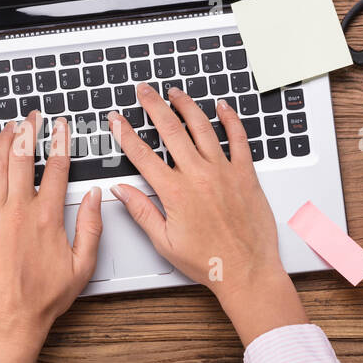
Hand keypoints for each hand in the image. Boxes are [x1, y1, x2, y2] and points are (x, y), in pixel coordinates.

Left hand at [0, 112, 102, 362]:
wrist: (12, 318)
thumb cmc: (46, 297)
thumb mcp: (83, 265)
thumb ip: (92, 228)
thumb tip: (97, 197)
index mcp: (48, 217)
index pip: (57, 169)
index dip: (61, 142)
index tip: (62, 126)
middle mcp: (20, 212)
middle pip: (23, 160)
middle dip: (28, 132)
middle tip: (31, 116)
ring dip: (1, 144)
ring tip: (7, 127)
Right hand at [108, 84, 307, 345]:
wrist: (246, 271)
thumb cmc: (209, 262)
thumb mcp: (164, 242)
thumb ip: (141, 211)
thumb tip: (121, 190)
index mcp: (174, 193)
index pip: (142, 154)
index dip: (125, 133)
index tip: (116, 119)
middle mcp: (198, 175)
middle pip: (170, 130)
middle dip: (153, 106)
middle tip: (144, 91)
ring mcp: (223, 171)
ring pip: (201, 127)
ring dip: (186, 106)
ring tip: (174, 92)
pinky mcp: (246, 174)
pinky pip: (238, 138)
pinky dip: (230, 119)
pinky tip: (222, 107)